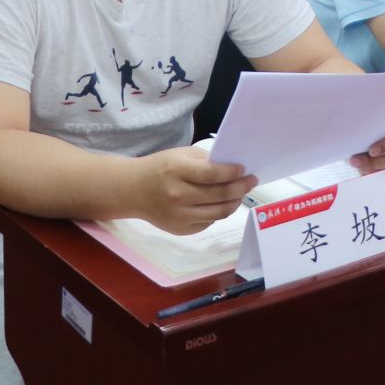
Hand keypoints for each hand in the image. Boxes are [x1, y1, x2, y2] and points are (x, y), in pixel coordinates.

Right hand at [134, 148, 256, 234]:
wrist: (133, 190)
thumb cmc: (160, 168)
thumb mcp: (180, 155)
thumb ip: (205, 161)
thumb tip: (233, 169)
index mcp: (177, 171)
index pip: (213, 174)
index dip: (232, 173)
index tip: (244, 169)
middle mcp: (178, 195)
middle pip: (219, 195)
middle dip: (240, 187)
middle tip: (251, 181)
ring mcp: (179, 216)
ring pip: (218, 212)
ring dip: (234, 202)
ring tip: (240, 194)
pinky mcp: (180, 229)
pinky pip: (208, 222)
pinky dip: (219, 212)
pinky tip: (222, 203)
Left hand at [349, 119, 384, 186]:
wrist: (384, 145)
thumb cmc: (381, 135)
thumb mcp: (378, 131)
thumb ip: (373, 135)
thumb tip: (360, 148)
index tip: (371, 151)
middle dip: (376, 162)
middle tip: (357, 162)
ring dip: (378, 172)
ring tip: (361, 170)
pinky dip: (384, 182)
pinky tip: (371, 178)